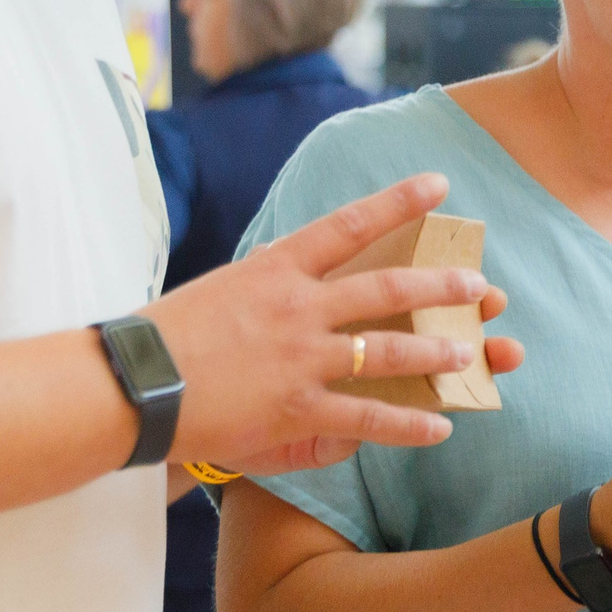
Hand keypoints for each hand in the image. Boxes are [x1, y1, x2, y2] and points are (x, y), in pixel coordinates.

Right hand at [149, 173, 525, 474]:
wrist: (132, 384)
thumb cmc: (163, 337)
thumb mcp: (220, 290)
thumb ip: (268, 286)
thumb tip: (298, 285)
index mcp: (275, 268)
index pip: (349, 224)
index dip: (399, 202)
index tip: (439, 185)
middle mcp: (298, 307)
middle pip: (387, 289)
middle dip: (439, 286)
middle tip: (478, 284)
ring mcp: (301, 358)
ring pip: (389, 351)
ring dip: (437, 352)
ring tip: (472, 352)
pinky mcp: (298, 407)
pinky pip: (368, 416)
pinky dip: (409, 424)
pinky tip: (442, 426)